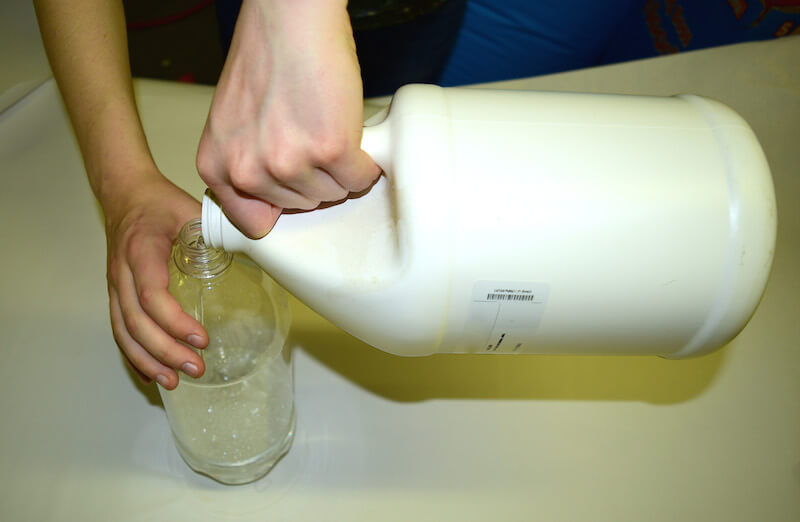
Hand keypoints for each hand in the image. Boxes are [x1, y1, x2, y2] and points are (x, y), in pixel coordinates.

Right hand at [104, 174, 207, 388]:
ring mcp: (115, 285)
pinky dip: (134, 355)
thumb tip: (256, 248)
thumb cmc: (159, 203)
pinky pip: (119, 329)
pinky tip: (152, 375)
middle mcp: (122, 273)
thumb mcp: (190, 209)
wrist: (124, 194)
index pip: (151, 296)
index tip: (203, 338)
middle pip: (136, 322)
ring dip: (148, 360)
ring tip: (174, 382)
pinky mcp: (116, 294)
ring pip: (124, 331)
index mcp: (141, 252)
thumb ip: (217, 231)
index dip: (175, 322)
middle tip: (196, 368)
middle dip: (165, 351)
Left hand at [196, 0, 380, 237]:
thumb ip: (245, 161)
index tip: (294, 188)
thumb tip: (275, 200)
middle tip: (313, 136)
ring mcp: (289, 162)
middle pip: (302, 206)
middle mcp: (247, 170)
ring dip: (341, 168)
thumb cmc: (266, 54)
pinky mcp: (330, 150)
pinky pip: (361, 177)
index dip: (282, 203)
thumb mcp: (234, 119)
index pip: (255, 222)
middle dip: (315, 176)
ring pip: (333, 194)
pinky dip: (366, 159)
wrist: (290, 16)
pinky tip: (352, 131)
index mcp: (218, 165)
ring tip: (329, 128)